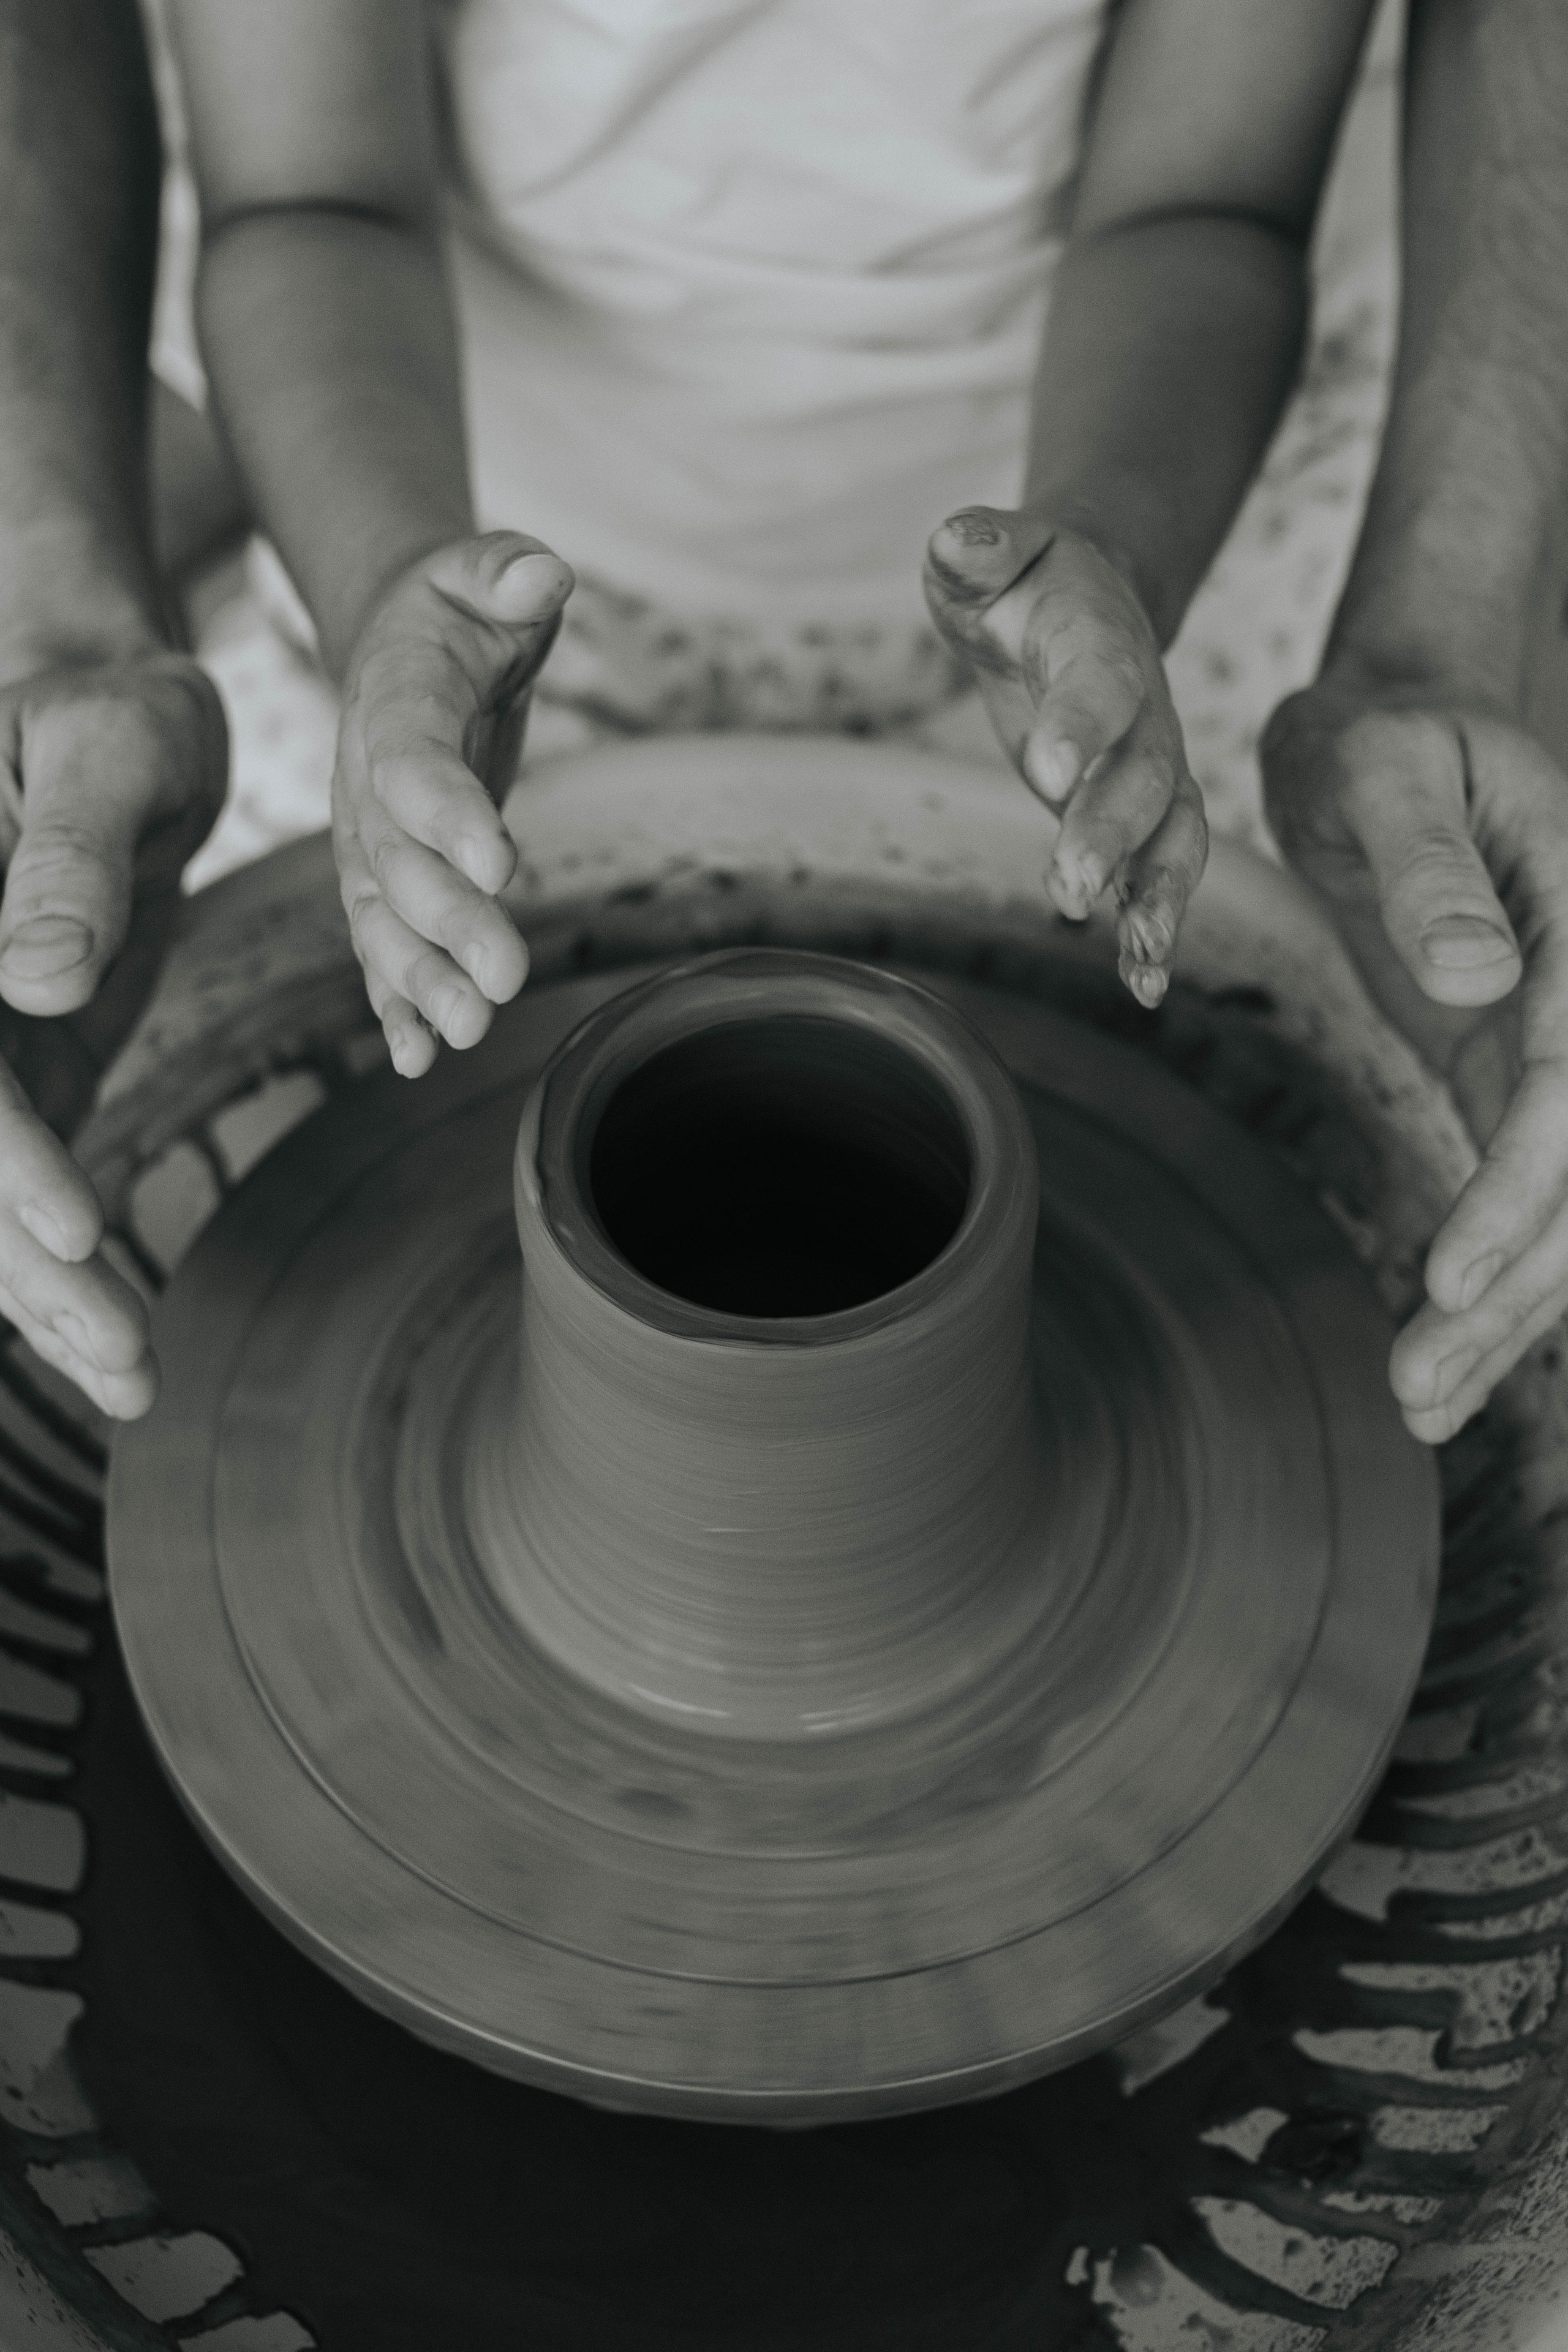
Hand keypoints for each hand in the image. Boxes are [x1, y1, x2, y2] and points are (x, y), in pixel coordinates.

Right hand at [0, 649, 226, 1416]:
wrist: (120, 722)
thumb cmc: (120, 712)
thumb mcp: (111, 746)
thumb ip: (71, 858)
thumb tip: (38, 975)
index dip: (0, 1153)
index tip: (76, 1226)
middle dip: (27, 1264)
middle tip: (123, 1356)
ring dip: (44, 1296)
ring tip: (133, 1380)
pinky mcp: (13, 1077)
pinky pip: (20, 1190)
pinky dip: (58, 1269)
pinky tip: (111, 1349)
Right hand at [333, 531, 575, 1077]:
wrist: (405, 646)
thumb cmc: (460, 610)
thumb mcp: (483, 572)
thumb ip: (506, 572)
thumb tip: (540, 573)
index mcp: (393, 705)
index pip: (415, 764)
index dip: (450, 813)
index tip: (501, 863)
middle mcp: (365, 785)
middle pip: (399, 863)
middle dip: (450, 925)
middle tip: (506, 978)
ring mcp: (368, 843)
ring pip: (385, 922)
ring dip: (422, 984)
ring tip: (469, 1034)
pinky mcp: (385, 883)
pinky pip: (382, 950)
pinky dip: (398, 1005)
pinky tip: (421, 1058)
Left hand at [924, 506, 1206, 1007]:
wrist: (1083, 597)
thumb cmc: (1019, 581)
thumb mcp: (985, 553)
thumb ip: (976, 548)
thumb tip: (958, 541)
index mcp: (1102, 644)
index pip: (1098, 683)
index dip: (1080, 724)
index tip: (1048, 771)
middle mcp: (1146, 711)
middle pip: (1142, 777)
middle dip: (1110, 835)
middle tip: (1071, 890)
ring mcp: (1154, 766)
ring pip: (1174, 835)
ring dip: (1159, 898)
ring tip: (1138, 960)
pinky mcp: (1142, 814)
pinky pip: (1163, 872)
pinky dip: (1156, 928)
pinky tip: (1145, 987)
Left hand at [1263, 674, 1567, 1442]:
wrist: (1392, 734)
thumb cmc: (1381, 739)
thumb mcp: (1384, 768)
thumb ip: (1426, 866)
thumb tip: (1470, 978)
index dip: (1525, 1188)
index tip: (1454, 1279)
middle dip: (1514, 1289)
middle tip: (1419, 1387)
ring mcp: (1561, 1045)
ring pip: (1564, 1202)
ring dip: (1506, 1311)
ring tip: (1419, 1402)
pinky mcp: (1515, 1074)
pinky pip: (1525, 1190)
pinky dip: (1493, 1276)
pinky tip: (1442, 1356)